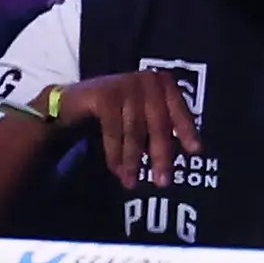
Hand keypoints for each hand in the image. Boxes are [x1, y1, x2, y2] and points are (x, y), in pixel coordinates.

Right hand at [61, 67, 202, 189]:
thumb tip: (191, 150)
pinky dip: (115, 153)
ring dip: (133, 160)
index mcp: (161, 83)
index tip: (194, 151)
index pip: (178, 108)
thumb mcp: (143, 113)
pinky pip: (113, 131)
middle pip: (158, 123)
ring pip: (135, 130)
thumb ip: (162, 123)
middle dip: (160, 155)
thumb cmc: (115, 110)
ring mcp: (124, 85)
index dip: (186, 129)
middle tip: (162, 182)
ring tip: (132, 182)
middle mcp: (146, 80)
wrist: (69, 102)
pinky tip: (116, 169)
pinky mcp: (103, 95)